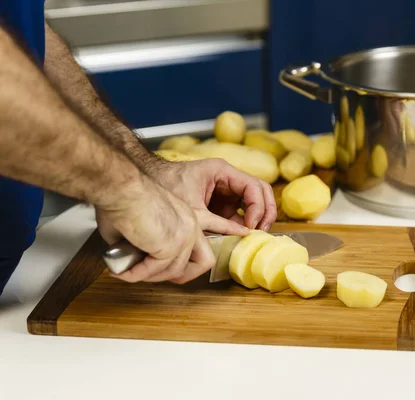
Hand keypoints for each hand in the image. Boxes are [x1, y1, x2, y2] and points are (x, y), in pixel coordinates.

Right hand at [95, 175, 248, 283]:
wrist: (120, 188)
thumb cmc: (122, 199)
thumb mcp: (140, 223)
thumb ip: (146, 242)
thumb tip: (132, 261)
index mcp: (188, 213)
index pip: (216, 223)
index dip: (227, 230)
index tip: (241, 233)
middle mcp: (191, 224)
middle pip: (204, 260)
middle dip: (182, 274)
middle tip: (152, 273)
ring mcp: (185, 235)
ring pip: (176, 271)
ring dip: (150, 275)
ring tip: (128, 271)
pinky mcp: (172, 245)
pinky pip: (156, 270)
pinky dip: (137, 274)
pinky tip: (123, 272)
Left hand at [151, 158, 276, 231]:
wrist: (144, 189)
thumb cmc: (166, 189)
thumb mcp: (193, 210)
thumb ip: (218, 223)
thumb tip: (241, 236)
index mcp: (222, 171)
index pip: (254, 187)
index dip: (257, 207)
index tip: (250, 226)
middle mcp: (228, 179)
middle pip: (260, 191)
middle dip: (265, 212)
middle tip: (261, 231)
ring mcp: (227, 191)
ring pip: (255, 201)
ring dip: (258, 218)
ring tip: (255, 236)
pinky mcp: (221, 204)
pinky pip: (240, 212)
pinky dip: (245, 224)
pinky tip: (242, 237)